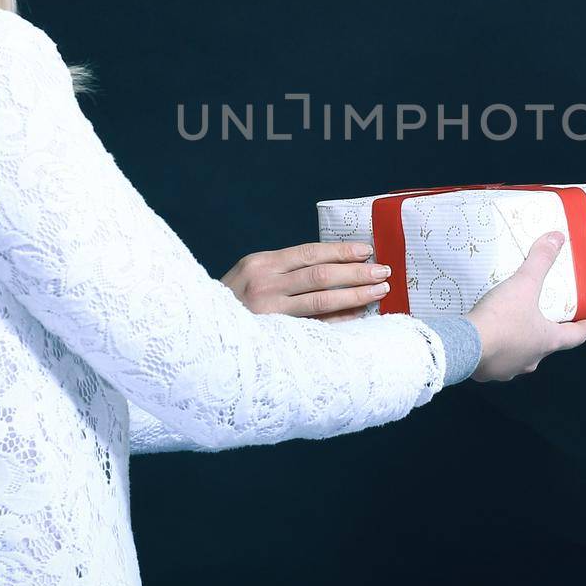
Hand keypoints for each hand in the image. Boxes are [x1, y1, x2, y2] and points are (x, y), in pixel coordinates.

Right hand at [222, 241, 391, 319]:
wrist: (202, 333)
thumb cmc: (234, 302)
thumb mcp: (252, 275)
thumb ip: (285, 270)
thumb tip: (335, 266)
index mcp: (260, 263)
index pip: (310, 253)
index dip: (341, 251)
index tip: (367, 251)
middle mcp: (264, 284)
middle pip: (321, 275)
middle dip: (356, 272)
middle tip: (383, 272)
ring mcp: (268, 311)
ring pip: (321, 299)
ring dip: (355, 294)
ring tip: (379, 291)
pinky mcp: (273, 334)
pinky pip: (315, 324)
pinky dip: (339, 319)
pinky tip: (359, 315)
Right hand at [465, 232, 585, 380]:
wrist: (464, 346)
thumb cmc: (502, 318)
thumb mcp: (524, 284)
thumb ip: (540, 261)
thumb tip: (557, 238)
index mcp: (547, 341)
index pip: (576, 337)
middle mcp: (532, 360)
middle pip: (547, 346)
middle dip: (547, 333)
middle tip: (545, 319)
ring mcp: (509, 369)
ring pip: (521, 355)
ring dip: (520, 343)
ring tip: (512, 327)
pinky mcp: (488, 372)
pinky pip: (497, 361)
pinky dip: (497, 350)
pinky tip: (489, 339)